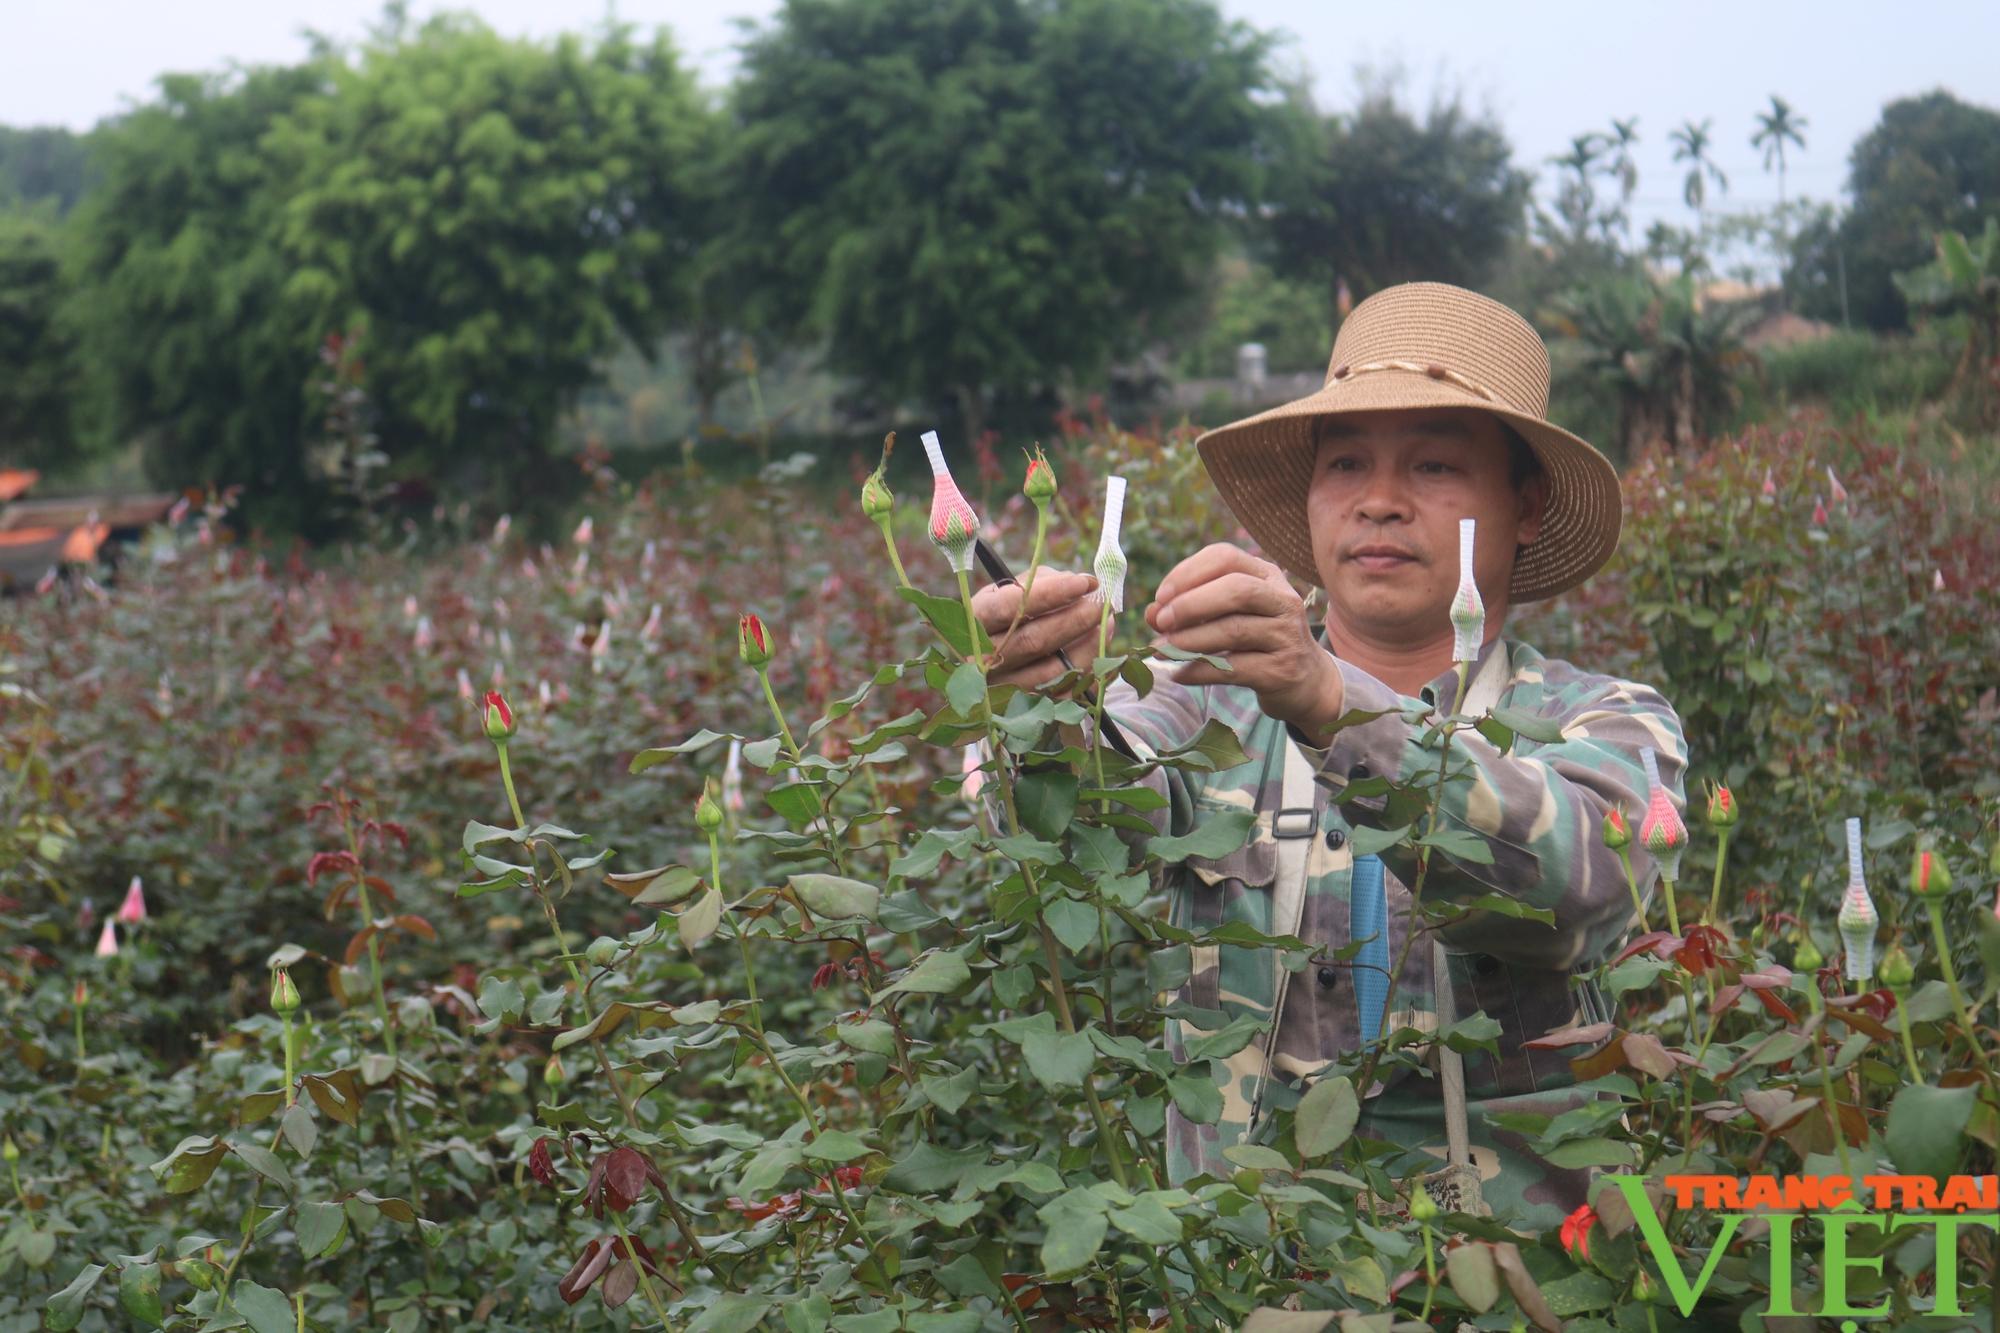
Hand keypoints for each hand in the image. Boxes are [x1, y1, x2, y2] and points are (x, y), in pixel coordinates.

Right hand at [969, 568, 1102, 689]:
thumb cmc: (1009, 614)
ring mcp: (1001, 689)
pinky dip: (1086, 672)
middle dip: (1075, 620)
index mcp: (974, 621)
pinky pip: (1061, 695)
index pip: (1010, 606)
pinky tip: (1099, 651)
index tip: (1085, 583)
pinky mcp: (1023, 710)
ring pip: (1051, 673)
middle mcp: (982, 659)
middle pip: (1033, 641)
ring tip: (1108, 624)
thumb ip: (1044, 582)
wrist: (992, 657)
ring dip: (1087, 647)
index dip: (1050, 594)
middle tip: (1102, 604)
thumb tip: (1082, 585)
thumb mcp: (1014, 590)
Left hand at [1145, 543, 1344, 741]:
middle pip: (1236, 590)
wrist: (1304, 682)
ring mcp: (1286, 636)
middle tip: (1160, 621)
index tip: (1160, 596)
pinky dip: (1201, 671)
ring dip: (1190, 640)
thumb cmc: (1257, 641)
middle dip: (1191, 604)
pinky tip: (1178, 674)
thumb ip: (1190, 610)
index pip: (1225, 557)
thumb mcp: (1228, 616)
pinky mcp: (1282, 671)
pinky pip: (1235, 669)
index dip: (1188, 572)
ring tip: (1159, 649)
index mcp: (1266, 575)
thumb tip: (1150, 613)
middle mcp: (1282, 599)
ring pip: (1234, 630)